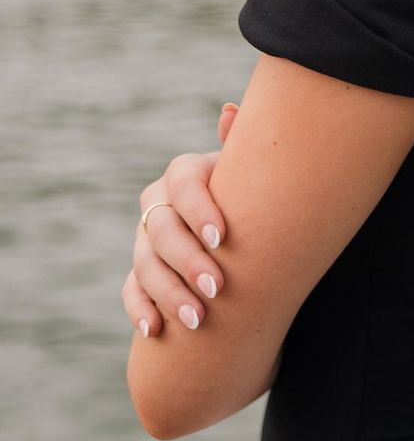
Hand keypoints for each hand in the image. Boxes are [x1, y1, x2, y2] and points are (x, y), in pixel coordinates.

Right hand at [121, 101, 238, 337]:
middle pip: (162, 229)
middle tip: (218, 289)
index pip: (182, 182)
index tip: (222, 237)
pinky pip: (131, 291)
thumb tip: (230, 110)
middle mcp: (160, 204)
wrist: (245, 235)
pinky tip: (157, 331)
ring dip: (169, 293)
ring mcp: (145, 240)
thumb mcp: (255, 171)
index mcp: (186, 173)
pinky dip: (141, 310)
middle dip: (188, 261)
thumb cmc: (253, 196)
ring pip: (145, 264)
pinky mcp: (140, 274)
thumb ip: (245, 144)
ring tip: (198, 319)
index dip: (198, 208)